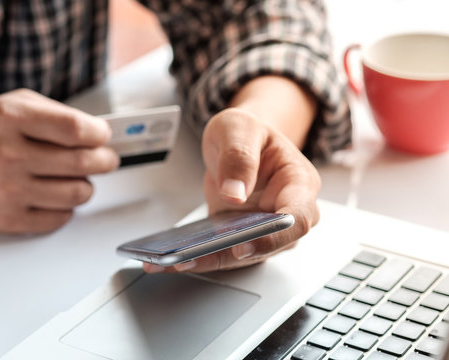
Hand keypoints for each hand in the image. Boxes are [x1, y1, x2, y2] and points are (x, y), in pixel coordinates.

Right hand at [0, 89, 118, 233]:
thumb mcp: (11, 105)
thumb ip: (54, 114)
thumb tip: (97, 132)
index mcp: (11, 120)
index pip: (76, 129)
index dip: (99, 135)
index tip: (103, 137)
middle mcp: (9, 155)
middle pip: (83, 163)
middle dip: (105, 160)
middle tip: (106, 159)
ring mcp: (9, 191)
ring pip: (78, 193)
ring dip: (86, 185)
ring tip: (77, 177)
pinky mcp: (10, 219)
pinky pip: (61, 217)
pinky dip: (67, 207)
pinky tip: (56, 195)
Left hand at [144, 107, 320, 272]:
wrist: (240, 143)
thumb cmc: (248, 133)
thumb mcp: (239, 128)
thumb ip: (238, 156)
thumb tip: (234, 193)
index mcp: (298, 184)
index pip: (297, 218)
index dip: (272, 237)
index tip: (243, 244)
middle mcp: (286, 213)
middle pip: (268, 246)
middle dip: (228, 256)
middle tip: (189, 257)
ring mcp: (265, 230)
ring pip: (241, 256)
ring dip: (205, 261)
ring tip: (167, 261)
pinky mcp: (241, 238)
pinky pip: (223, 253)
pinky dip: (197, 258)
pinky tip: (167, 259)